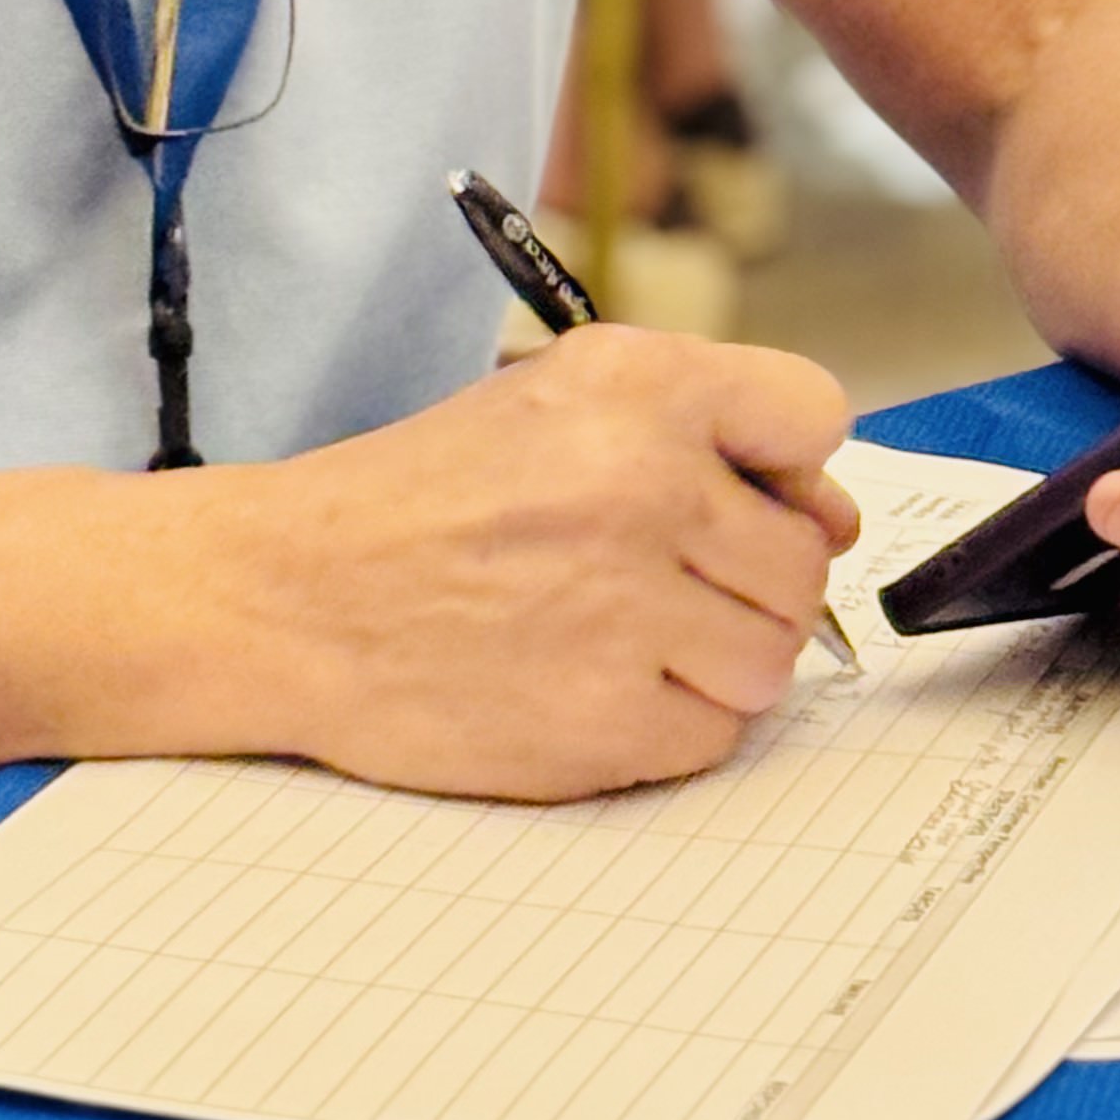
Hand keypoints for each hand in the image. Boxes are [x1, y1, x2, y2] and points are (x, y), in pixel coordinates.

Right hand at [250, 324, 856, 801]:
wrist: (292, 593)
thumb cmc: (417, 496)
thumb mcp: (550, 400)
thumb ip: (692, 430)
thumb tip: (827, 512)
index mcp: (636, 382)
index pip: (816, 413)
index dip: (788, 464)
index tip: (751, 492)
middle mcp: (646, 483)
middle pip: (804, 558)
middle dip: (750, 578)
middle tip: (665, 579)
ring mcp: (630, 608)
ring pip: (774, 656)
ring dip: (718, 658)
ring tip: (622, 633)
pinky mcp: (607, 720)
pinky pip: (715, 736)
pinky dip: (670, 724)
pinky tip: (592, 684)